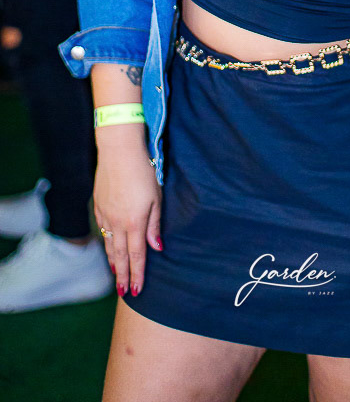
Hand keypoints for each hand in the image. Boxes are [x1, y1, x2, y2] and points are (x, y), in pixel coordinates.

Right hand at [93, 129, 162, 298]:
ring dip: (113, 262)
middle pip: (120, 256)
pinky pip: (102, 231)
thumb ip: (154, 224)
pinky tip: (109, 247)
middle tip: (124, 292)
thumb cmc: (142, 171)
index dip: (137, 274)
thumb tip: (156, 247)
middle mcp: (117, 223)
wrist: (118, 151)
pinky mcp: (98, 206)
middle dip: (122, 275)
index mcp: (134, 223)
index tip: (136, 290)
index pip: (137, 255)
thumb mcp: (156, 197)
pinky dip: (106, 244)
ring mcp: (105, 215)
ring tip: (116, 274)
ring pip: (109, 245)